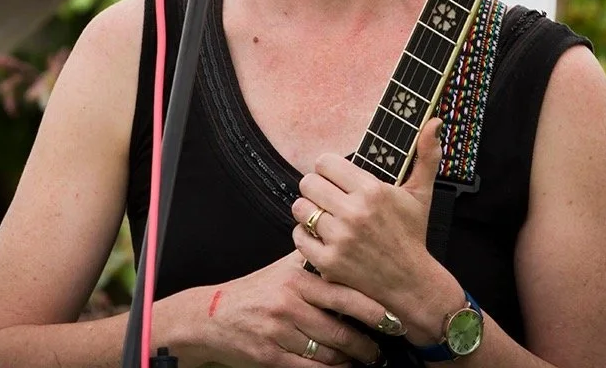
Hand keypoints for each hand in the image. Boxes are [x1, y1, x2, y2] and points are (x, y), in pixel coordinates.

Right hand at [187, 251, 385, 367]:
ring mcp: (280, 333)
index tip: (394, 319)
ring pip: (328, 354)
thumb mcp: (281, 269)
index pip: (344, 295)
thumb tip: (344, 249)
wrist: (211, 315)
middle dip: (368, 345)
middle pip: (341, 331)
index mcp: (297, 280)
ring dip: (351, 361)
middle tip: (383, 350)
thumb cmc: (254, 291)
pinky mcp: (271, 356)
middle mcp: (289, 305)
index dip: (373, 310)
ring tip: (365, 360)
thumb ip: (312, 260)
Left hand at [291, 119, 457, 342]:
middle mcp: (354, 213)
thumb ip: (426, 155)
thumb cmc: (412, 235)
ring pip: (300, 208)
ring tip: (323, 216)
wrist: (411, 283)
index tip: (335, 178)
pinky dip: (305, 236)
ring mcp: (340, 239)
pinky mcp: (329, 262)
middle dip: (316, 188)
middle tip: (327, 198)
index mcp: (372, 191)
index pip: (324, 162)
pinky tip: (320, 237)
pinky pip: (298, 237)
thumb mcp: (421, 194)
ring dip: (308, 211)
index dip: (327, 169)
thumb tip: (435, 122)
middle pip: (308, 183)